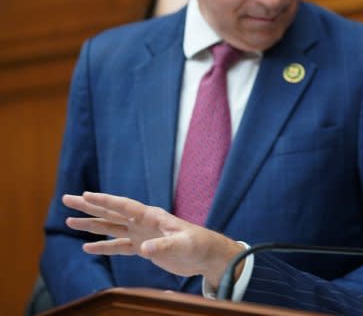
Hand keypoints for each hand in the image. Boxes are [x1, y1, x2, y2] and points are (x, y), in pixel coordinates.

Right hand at [63, 192, 243, 288]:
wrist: (207, 255)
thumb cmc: (198, 244)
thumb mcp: (183, 244)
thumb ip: (164, 245)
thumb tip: (144, 248)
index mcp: (152, 216)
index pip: (123, 206)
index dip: (104, 201)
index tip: (85, 194)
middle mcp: (143, 222)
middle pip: (111, 212)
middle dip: (89, 206)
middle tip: (67, 199)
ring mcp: (142, 234)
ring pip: (111, 227)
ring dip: (91, 225)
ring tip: (69, 221)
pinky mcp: (144, 248)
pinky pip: (118, 246)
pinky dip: (103, 246)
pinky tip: (88, 247)